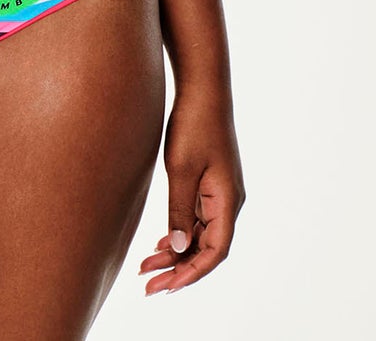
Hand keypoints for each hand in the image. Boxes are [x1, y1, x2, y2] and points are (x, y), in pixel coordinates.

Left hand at [140, 82, 244, 295]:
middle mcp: (229, 201)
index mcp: (228, 201)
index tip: (166, 287)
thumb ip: (179, 209)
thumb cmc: (193, 124)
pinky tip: (159, 242)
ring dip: (176, 252)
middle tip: (148, 286)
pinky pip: (197, 218)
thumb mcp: (181, 168)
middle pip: (207, 248)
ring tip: (146, 268)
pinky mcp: (209, 182)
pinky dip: (179, 232)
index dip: (191, 272)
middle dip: (179, 269)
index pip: (214, 252)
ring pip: (200, 234)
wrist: (202, 88)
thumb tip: (178, 248)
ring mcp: (220, 192)